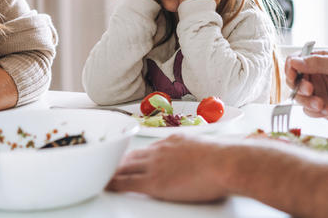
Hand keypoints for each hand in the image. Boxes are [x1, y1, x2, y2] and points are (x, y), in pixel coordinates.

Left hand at [107, 134, 228, 201]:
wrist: (226, 162)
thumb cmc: (226, 159)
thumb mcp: (209, 149)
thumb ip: (199, 153)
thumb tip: (206, 159)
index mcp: (173, 141)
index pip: (148, 149)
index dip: (136, 155)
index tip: (130, 159)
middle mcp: (160, 150)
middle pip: (132, 155)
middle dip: (119, 161)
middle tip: (108, 166)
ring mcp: (155, 165)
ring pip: (124, 167)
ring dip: (112, 171)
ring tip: (101, 175)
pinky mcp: (153, 182)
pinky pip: (126, 183)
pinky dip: (113, 184)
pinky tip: (104, 186)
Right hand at [285, 50, 327, 123]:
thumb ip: (317, 63)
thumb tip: (294, 61)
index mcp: (320, 61)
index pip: (295, 62)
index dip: (291, 68)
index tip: (294, 74)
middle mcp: (317, 76)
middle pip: (293, 80)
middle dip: (298, 86)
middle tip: (309, 89)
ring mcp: (319, 92)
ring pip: (298, 97)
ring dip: (306, 101)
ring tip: (320, 103)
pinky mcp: (323, 108)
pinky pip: (308, 111)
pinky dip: (313, 111)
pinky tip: (326, 109)